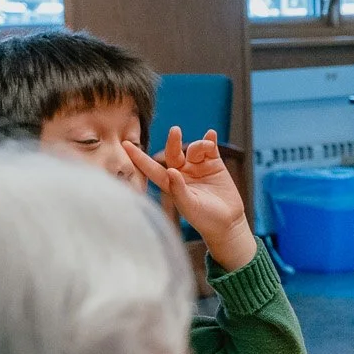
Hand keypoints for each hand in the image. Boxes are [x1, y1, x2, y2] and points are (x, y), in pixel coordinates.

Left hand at [124, 129, 255, 270]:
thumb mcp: (189, 206)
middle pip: (173, 153)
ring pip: (193, 149)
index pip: (151, 168)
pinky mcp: (214, 165)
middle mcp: (182, 173)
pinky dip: (210, 140)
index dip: (139, 157)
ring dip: (199, 145)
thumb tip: (170, 170)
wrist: (227, 222)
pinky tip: (211, 134)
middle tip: (175, 131)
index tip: (125, 144)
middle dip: (173, 142)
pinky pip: (210, 148)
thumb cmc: (205, 218)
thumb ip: (178, 189)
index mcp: (170, 184)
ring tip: (208, 149)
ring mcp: (198, 167)